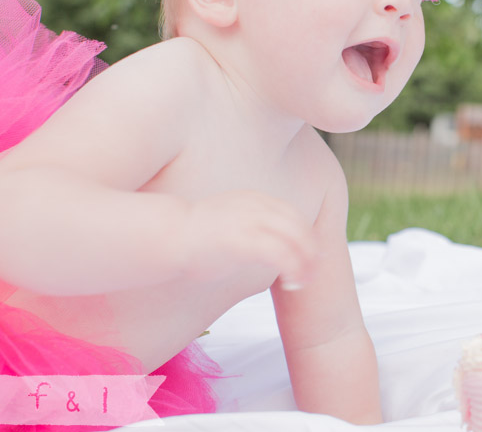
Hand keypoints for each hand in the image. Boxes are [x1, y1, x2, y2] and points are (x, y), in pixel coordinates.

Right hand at [179, 190, 318, 287]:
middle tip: (313, 273)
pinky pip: (281, 254)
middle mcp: (256, 206)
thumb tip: (259, 246)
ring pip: (295, 240)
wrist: (167, 235)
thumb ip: (247, 226)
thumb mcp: (227, 222)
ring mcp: (251, 221)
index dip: (305, 235)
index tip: (311, 255)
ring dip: (304, 263)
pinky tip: (292, 283)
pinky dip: (293, 268)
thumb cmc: (192, 237)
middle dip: (311, 250)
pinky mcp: (244, 241)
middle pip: (298, 226)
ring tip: (302, 283)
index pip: (291, 214)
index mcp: (253, 199)